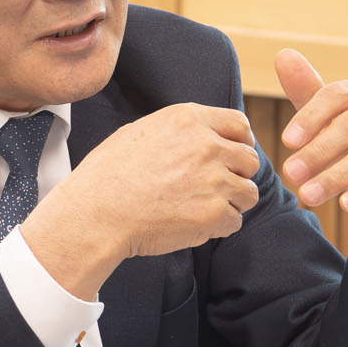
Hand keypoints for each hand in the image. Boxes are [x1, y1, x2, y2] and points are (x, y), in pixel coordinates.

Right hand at [22, 103, 261, 298]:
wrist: (97, 212)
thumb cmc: (109, 174)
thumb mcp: (141, 131)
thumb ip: (180, 131)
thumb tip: (204, 137)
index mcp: (188, 120)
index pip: (239, 125)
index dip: (240, 142)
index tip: (233, 156)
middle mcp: (207, 145)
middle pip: (250, 160)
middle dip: (237, 175)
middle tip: (214, 188)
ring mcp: (214, 180)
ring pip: (249, 193)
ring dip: (231, 202)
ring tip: (202, 208)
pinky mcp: (214, 213)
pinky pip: (235, 221)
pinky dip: (219, 227)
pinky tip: (193, 224)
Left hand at [274, 49, 347, 237]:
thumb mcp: (329, 119)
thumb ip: (307, 91)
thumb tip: (282, 54)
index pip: (338, 95)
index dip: (310, 118)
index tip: (287, 142)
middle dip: (318, 151)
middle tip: (290, 173)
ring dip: (336, 177)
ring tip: (307, 195)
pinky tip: (345, 205)